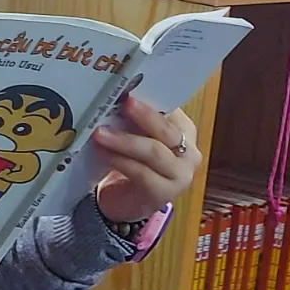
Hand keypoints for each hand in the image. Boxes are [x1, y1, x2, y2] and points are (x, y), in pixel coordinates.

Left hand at [92, 95, 201, 223]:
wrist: (125, 203)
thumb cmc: (131, 163)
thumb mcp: (133, 136)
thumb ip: (132, 120)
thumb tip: (116, 95)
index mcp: (184, 130)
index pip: (172, 110)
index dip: (152, 99)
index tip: (130, 87)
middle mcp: (189, 152)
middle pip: (167, 130)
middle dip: (144, 115)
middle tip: (124, 102)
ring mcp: (180, 175)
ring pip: (154, 152)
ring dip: (125, 141)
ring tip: (100, 132)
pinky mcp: (164, 193)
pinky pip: (141, 173)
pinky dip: (120, 161)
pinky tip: (103, 153)